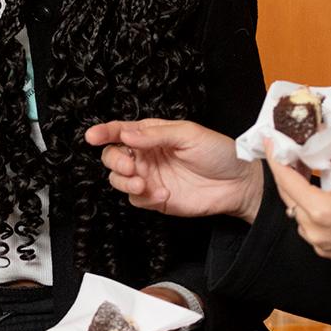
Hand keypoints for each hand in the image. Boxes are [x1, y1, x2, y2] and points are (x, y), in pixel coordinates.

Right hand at [85, 119, 261, 222]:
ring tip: (141, 182)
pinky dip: (143, 197)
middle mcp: (147, 155)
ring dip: (123, 181)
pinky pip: (135, 200)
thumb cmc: (219, 152)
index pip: (121, 131)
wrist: (238, 184)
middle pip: (113, 156)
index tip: (93, 136)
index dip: (104, 132)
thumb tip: (126, 135)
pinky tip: (163, 194)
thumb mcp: (189, 134)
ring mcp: (150, 177)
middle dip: (114, 161)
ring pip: (118, 180)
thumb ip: (155, 134)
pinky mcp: (155, 199)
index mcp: (152, 134)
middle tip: (129, 166)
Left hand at [271, 147, 330, 262]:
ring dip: (299, 194)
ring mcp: (321, 244)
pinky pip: (310, 227)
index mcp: (320, 210)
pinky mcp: (329, 251)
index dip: (276, 158)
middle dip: (287, 174)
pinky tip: (321, 196)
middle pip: (288, 197)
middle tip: (288, 154)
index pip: (286, 180)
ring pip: (298, 213)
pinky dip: (311, 211)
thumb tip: (324, 144)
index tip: (271, 143)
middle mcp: (315, 231)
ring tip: (307, 174)